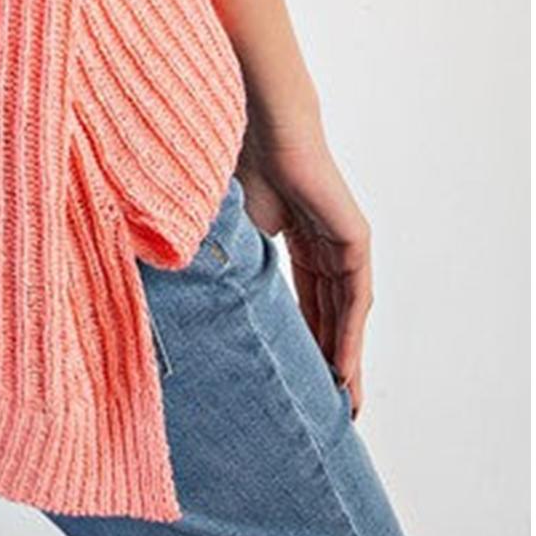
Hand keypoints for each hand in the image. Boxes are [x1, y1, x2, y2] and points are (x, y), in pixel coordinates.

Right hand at [235, 126, 373, 418]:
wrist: (260, 125)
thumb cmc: (235, 162)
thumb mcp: (229, 229)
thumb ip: (223, 261)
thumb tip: (181, 295)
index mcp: (291, 235)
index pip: (300, 300)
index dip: (298, 340)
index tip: (289, 379)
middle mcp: (321, 242)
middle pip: (326, 314)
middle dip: (324, 361)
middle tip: (323, 410)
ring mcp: (341, 241)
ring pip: (343, 313)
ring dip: (342, 360)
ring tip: (340, 405)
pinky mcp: (354, 240)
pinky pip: (353, 299)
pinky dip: (348, 336)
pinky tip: (343, 371)